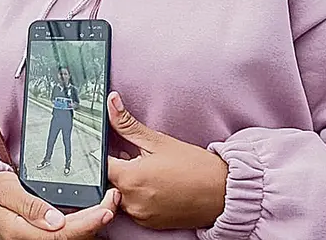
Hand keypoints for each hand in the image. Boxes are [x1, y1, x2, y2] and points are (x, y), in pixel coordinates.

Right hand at [0, 172, 117, 239]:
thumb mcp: (6, 191)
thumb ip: (29, 205)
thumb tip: (56, 220)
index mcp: (23, 233)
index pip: (63, 234)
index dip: (87, 224)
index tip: (105, 210)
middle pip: (74, 237)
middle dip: (98, 220)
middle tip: (113, 199)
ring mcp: (41, 239)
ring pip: (75, 237)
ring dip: (94, 222)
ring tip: (109, 201)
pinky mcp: (46, 235)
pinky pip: (70, 233)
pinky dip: (86, 222)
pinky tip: (96, 210)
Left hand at [106, 92, 227, 229]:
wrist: (224, 193)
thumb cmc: (194, 166)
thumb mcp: (158, 141)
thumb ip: (127, 123)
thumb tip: (112, 102)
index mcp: (130, 178)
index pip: (100, 164)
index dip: (104, 153)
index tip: (114, 147)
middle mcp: (131, 201)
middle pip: (109, 180)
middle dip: (118, 167)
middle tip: (136, 158)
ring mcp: (140, 215)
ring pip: (120, 195)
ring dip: (127, 183)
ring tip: (148, 171)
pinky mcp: (149, 224)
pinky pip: (133, 208)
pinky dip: (137, 197)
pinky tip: (154, 185)